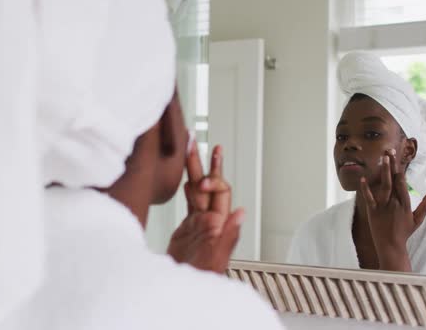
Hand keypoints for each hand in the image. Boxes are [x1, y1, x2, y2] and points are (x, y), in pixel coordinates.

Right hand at [167, 143, 242, 273]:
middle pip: (208, 182)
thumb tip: (241, 212)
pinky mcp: (188, 226)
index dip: (212, 181)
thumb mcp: (217, 259)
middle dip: (203, 161)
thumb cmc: (204, 277)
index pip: (220, 191)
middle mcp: (211, 218)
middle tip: (196, 139)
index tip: (201, 182)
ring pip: (196, 187)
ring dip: (193, 167)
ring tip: (188, 147)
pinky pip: (189, 200)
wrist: (184, 286)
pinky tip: (184, 176)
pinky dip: (187, 186)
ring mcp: (199, 221)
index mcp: (219, 222)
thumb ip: (229, 235)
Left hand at [358, 149, 425, 271]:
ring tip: (381, 157)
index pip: (402, 182)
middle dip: (391, 164)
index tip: (397, 156)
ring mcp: (383, 206)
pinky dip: (365, 188)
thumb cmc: (404, 232)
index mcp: (405, 203)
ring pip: (383, 185)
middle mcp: (395, 202)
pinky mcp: (373, 211)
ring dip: (383, 171)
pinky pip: (369, 198)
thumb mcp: (418, 219)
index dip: (399, 168)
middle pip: (393, 180)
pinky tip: (363, 178)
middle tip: (389, 150)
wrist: (391, 246)